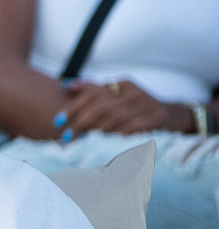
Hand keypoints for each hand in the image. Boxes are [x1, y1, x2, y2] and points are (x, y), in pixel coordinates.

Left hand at [57, 80, 187, 138]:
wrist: (171, 115)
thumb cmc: (134, 107)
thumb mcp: (116, 95)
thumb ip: (92, 90)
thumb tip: (66, 85)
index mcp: (122, 84)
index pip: (92, 94)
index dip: (72, 107)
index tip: (57, 121)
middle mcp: (134, 92)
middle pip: (102, 106)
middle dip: (80, 122)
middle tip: (65, 136)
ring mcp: (147, 105)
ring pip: (116, 117)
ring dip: (96, 131)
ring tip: (81, 142)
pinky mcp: (156, 120)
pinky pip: (133, 128)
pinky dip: (116, 136)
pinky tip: (104, 144)